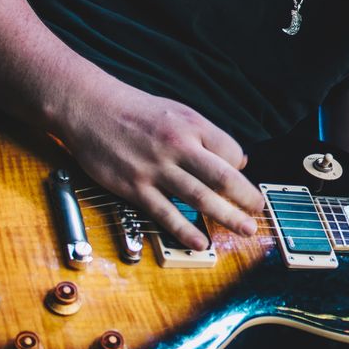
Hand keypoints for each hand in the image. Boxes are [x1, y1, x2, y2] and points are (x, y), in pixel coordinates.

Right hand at [56, 76, 264, 249]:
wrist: (90, 107)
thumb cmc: (136, 111)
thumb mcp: (178, 112)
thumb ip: (208, 136)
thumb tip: (239, 160)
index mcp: (191, 126)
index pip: (230, 152)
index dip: (241, 170)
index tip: (243, 184)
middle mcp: (178, 146)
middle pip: (222, 177)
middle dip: (246, 198)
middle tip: (258, 213)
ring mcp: (156, 168)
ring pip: (199, 197)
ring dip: (226, 216)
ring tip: (244, 230)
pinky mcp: (134, 186)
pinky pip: (164, 213)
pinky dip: (185, 229)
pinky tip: (200, 241)